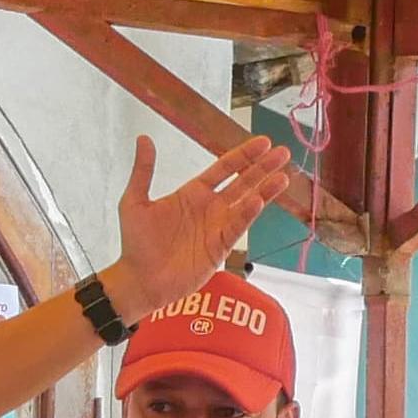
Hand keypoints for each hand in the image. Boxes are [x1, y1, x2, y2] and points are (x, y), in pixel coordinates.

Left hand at [102, 135, 297, 314]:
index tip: (263, 142)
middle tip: (283, 153)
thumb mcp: (134, 201)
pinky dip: (248, 214)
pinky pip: (238, 227)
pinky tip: (259, 201)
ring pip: (247, 203)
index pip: (224, 168)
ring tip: (283, 176)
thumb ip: (143, 171)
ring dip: (265, 189)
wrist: (140, 279)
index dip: (244, 155)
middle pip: (243, 182)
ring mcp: (217, 227)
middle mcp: (210, 207)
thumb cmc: (136, 244)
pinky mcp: (220, 247)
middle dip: (263, 167)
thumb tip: (143, 138)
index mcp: (193, 193)